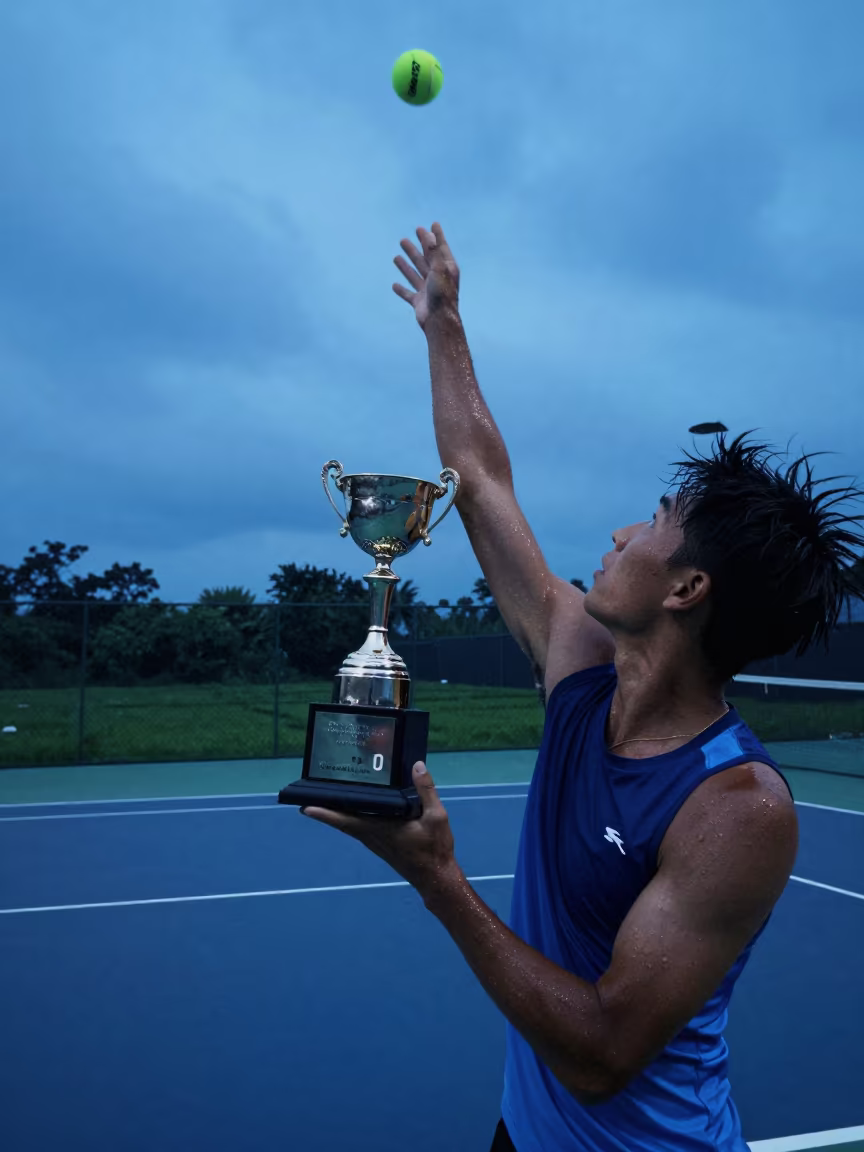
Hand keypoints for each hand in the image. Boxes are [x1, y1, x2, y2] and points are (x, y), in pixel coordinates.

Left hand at [300, 762, 460, 899]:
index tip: (306, 807)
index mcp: (380, 828)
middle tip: (306, 796)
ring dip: (336, 813)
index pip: (346, 820)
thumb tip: (417, 765)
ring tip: (325, 797)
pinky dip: (350, 817)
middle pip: (342, 821)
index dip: (325, 814)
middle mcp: (372, 835)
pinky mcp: (379, 843)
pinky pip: (358, 827)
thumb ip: (426, 790)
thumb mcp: (437, 816)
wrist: (435, 876)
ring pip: (349, 825)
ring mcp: (374, 841)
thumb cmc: (434, 849)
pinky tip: (352, 809)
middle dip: (324, 809)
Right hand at [392, 222, 459, 330]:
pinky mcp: (419, 302)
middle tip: (406, 239)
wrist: (439, 321)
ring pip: (415, 275)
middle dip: (416, 249)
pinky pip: (408, 294)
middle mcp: (437, 278)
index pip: (440, 248)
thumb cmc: (442, 294)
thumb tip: (429, 233)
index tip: (433, 224)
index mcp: (446, 269)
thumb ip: (434, 251)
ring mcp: (428, 291)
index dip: (436, 236)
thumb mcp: (439, 269)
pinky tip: (394, 285)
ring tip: (396, 256)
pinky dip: (402, 289)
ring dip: (406, 266)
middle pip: (425, 260)